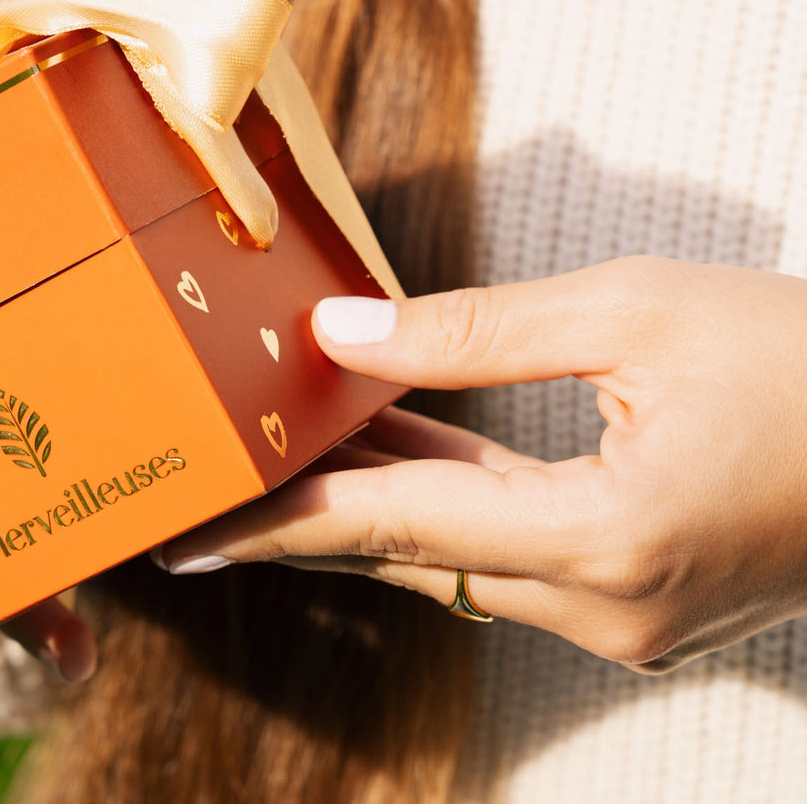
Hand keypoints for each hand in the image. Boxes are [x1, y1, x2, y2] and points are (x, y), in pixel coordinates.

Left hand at [156, 257, 806, 672]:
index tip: (185, 534)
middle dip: (303, 509)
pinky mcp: (640, 598)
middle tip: (203, 488)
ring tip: (268, 445)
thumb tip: (338, 335)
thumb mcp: (631, 313)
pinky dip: (443, 496)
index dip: (278, 520)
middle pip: (410, 548)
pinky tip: (382, 439)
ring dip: (370, 493)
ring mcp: (627, 617)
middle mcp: (606, 608)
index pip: (394, 526)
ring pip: (455, 551)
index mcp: (604, 540)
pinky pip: (508, 547)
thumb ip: (471, 331)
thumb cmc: (804, 359)